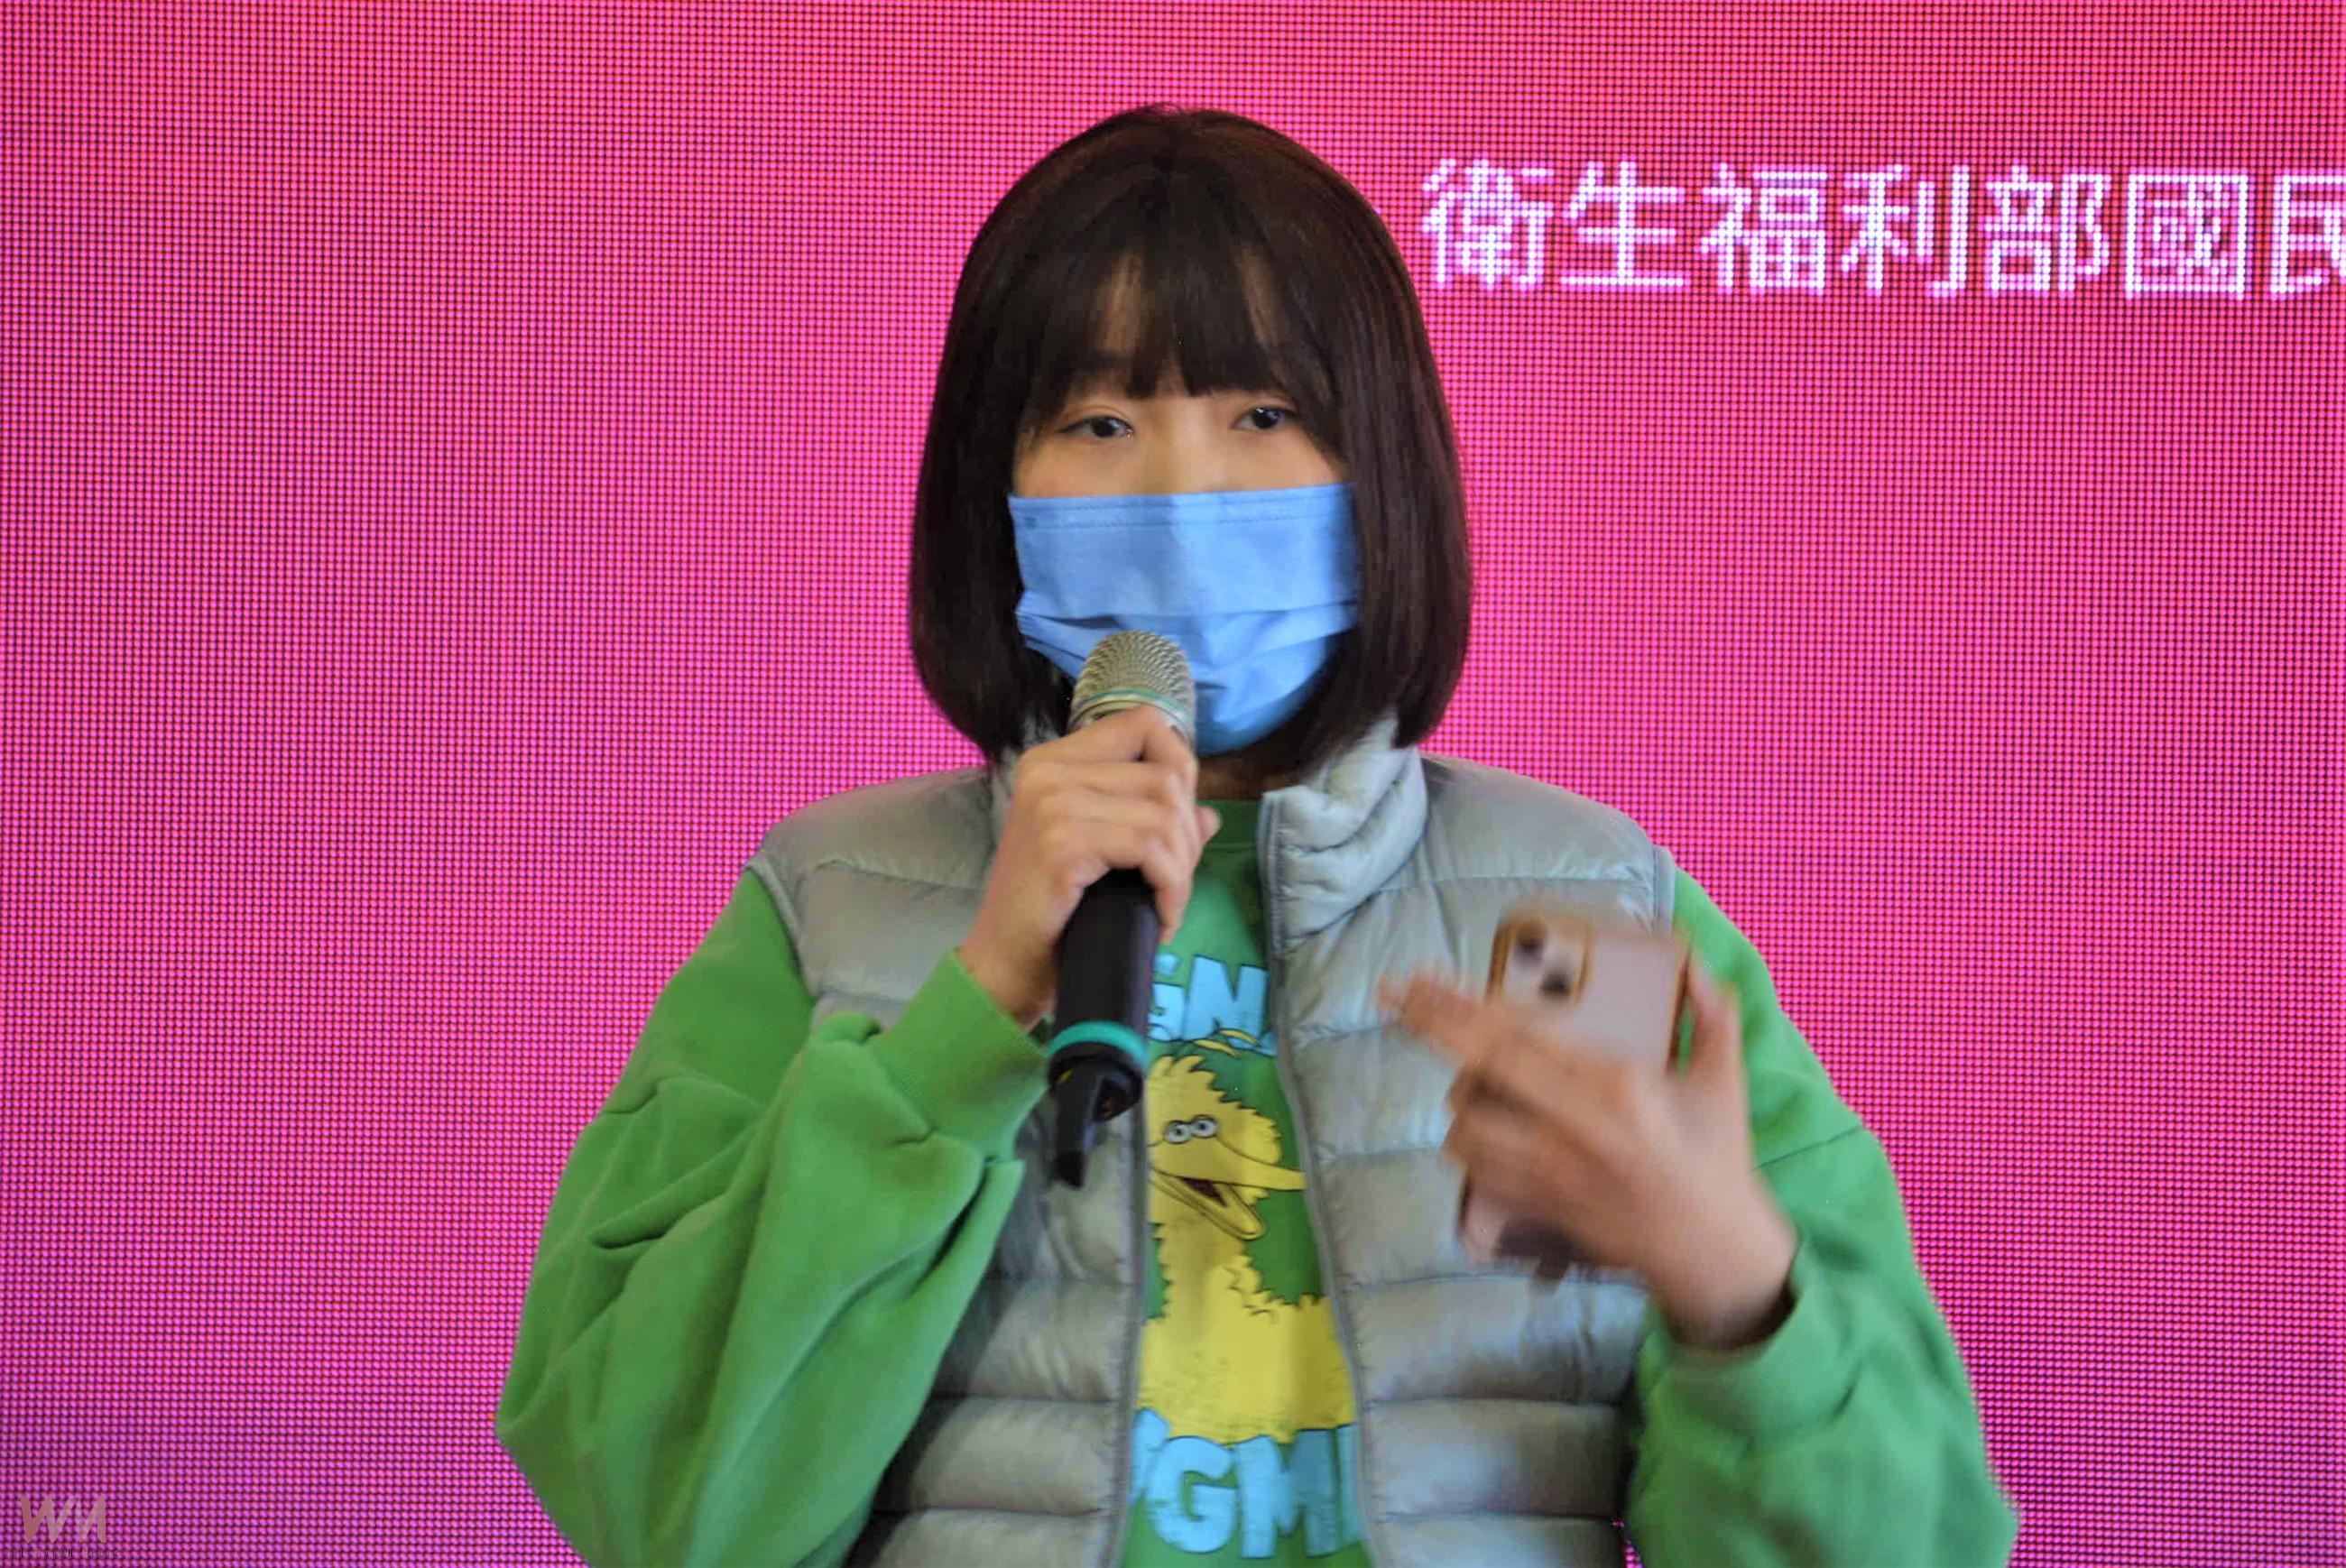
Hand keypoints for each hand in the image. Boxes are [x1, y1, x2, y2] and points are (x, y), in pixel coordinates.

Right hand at [957, 704, 1219, 1031]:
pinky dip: (1171, 888)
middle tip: (1173, 884)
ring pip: (1165, 813)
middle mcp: (1049, 770)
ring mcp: (1053, 802)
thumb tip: (1208, 815)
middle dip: (1187, 836)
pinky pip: (1151, 848)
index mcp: (1054, 761)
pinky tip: (1161, 917)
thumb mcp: (1105, 857)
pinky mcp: (1063, 842)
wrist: (1004, 967)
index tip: (1175, 823)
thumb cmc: (1052, 915)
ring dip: (1182, 868)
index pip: (1144, 722)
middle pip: (1166, 775)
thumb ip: (1152, 825)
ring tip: (1166, 905)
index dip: (1179, 766)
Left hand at [1376, 959, 1797, 1351]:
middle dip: (1430, 1023)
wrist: (1713, 1252)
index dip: (1468, 1004)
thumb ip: (1712, 1015)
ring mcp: (1554, 1171)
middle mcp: (1578, 1125)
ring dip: (1455, 1093)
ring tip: (1460, 1075)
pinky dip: (1465, 1143)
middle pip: (1483, 1065)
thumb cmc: (1717, 1158)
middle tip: (1391, 992)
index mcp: (1620, 1084)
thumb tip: (1694, 963)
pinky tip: (1469, 1126)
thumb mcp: (1724, 1080)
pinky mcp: (1542, 1206)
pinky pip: (1477, 1169)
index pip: (1525, 1035)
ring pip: (1468, 1122)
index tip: (1428, 977)